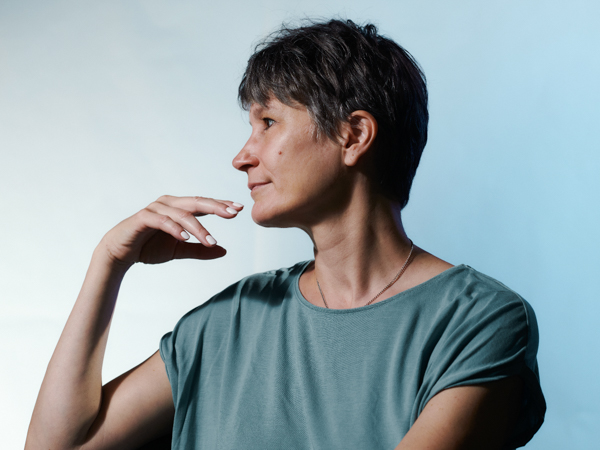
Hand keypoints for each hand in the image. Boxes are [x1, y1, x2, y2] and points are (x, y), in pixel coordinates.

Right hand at [98, 195, 242, 265]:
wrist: (120, 254)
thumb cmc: (149, 247)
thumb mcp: (179, 250)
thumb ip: (200, 249)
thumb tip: (223, 250)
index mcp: (178, 208)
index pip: (204, 204)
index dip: (221, 205)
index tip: (239, 208)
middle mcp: (169, 204)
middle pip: (197, 202)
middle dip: (216, 207)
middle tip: (232, 213)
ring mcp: (155, 208)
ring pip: (182, 214)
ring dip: (198, 228)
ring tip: (210, 241)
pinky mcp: (143, 217)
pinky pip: (162, 220)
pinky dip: (175, 228)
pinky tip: (185, 238)